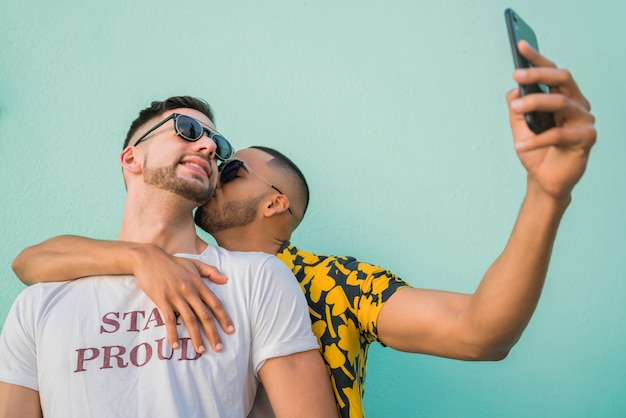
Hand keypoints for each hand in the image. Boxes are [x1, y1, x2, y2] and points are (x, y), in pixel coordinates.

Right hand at [131, 244, 233, 352]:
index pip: (215, 303)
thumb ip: (211, 271)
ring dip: (196, 337)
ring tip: (201, 350)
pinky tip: (175, 345)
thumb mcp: (194, 263)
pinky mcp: (162, 300)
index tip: (230, 331)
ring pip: (189, 320)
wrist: (148, 258)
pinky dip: (173, 333)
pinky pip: (169, 320)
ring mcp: (176, 296)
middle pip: (205, 315)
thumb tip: (226, 280)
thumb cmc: (172, 262)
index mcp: (198, 284)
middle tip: (219, 348)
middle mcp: (190, 291)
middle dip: (213, 333)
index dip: (224, 318)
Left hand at [507, 41, 595, 200]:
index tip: (520, 45)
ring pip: (561, 103)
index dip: (536, 58)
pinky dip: (536, 140)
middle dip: (538, 74)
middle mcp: (577, 104)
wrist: (545, 181)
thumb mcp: (520, 127)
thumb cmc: (536, 151)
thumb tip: (514, 90)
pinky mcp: (586, 139)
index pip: (552, 72)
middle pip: (562, 80)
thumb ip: (517, 107)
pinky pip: (559, 134)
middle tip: (516, 75)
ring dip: (535, 104)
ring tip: (515, 108)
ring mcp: (584, 120)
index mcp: (564, 97)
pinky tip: (519, 145)